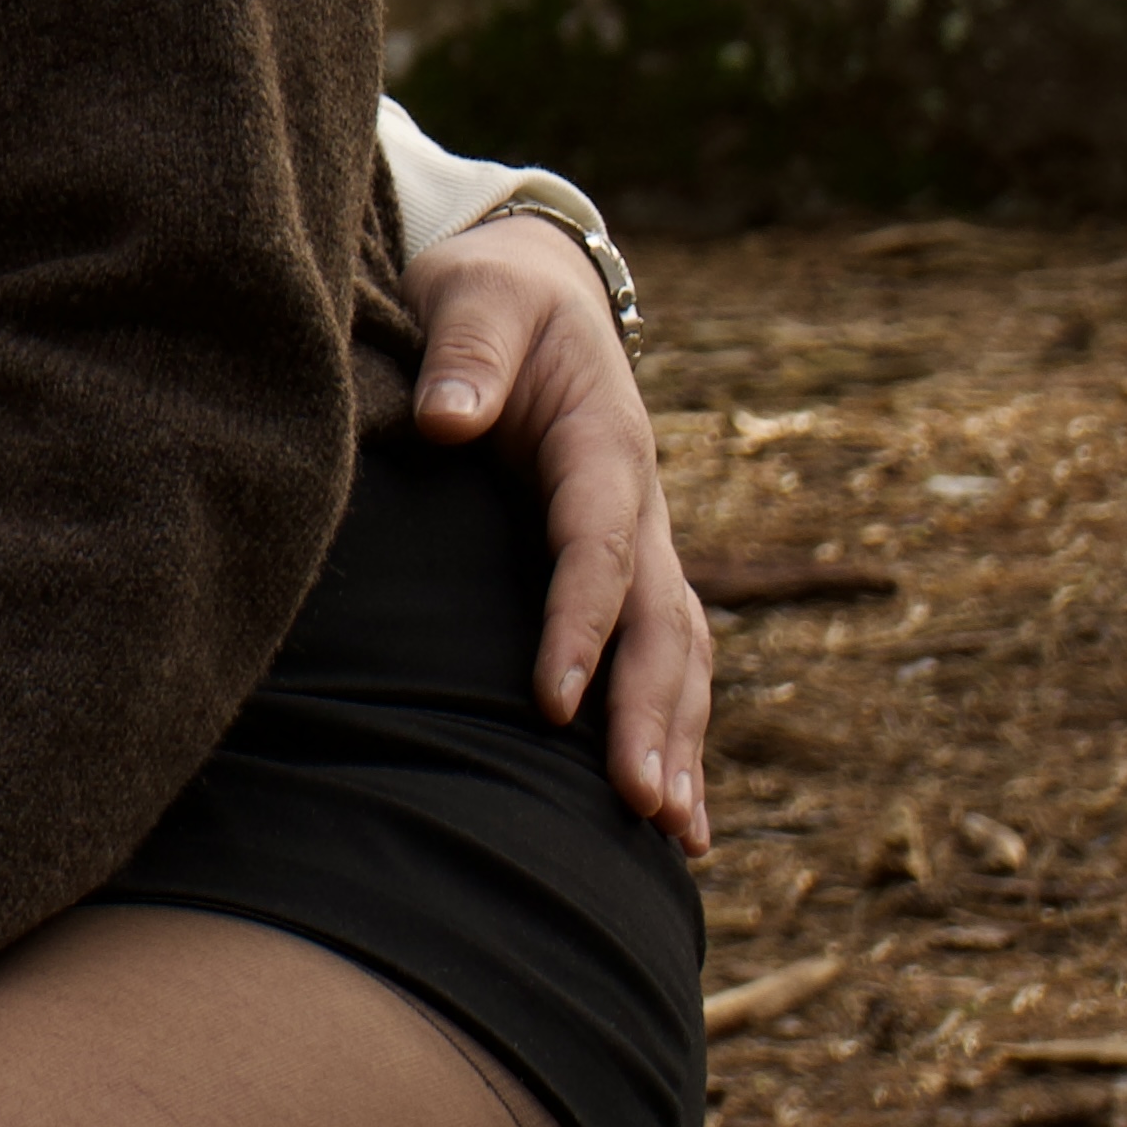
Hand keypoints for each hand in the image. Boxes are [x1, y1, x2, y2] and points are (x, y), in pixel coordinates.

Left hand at [411, 213, 711, 858]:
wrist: (538, 289)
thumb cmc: (492, 297)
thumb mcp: (475, 296)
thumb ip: (466, 352)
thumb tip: (445, 418)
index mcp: (603, 444)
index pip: (598, 548)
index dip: (581, 626)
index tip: (551, 702)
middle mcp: (638, 504)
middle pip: (661, 622)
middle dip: (655, 716)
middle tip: (642, 808)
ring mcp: (643, 541)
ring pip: (679, 652)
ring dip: (682, 740)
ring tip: (678, 837)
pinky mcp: (627, 570)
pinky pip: (665, 657)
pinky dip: (679, 731)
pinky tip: (676, 816)